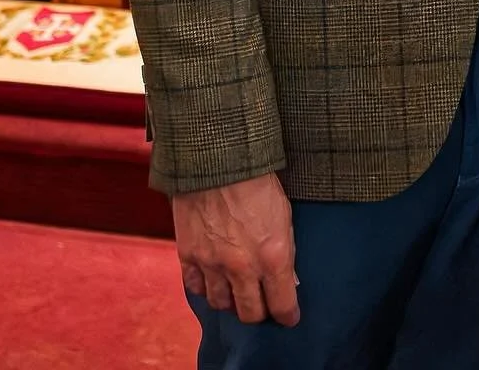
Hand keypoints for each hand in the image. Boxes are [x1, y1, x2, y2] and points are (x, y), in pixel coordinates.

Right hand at [173, 172, 298, 325]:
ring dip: (231, 301)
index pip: (283, 304)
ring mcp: (213, 264)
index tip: (290, 317)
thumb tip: (286, 275)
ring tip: (238, 292)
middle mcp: (243, 267)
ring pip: (221, 304)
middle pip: (250, 313)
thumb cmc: (258, 180)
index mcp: (273, 256)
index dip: (288, 315)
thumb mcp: (284, 214)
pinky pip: (196, 288)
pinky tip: (213, 280)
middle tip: (263, 307)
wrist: (219, 160)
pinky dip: (205, 288)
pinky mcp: (189, 256)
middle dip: (259, 313)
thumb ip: (284, 249)